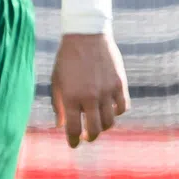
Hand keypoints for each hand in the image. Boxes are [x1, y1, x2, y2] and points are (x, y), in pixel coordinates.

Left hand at [49, 32, 128, 147]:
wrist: (85, 34)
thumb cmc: (67, 59)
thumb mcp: (56, 81)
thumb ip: (58, 105)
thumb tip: (60, 126)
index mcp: (71, 97)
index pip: (73, 129)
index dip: (73, 141)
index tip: (74, 144)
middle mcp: (90, 96)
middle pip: (95, 130)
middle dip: (90, 138)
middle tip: (87, 136)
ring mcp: (106, 91)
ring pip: (110, 122)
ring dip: (103, 127)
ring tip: (98, 123)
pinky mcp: (119, 83)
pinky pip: (122, 107)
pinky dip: (117, 112)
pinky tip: (110, 110)